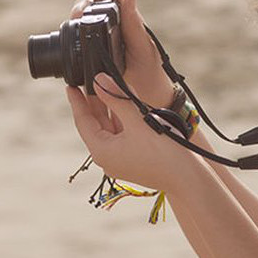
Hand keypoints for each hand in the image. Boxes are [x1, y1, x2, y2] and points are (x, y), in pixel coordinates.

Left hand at [66, 73, 201, 189]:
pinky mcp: (132, 160)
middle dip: (93, 103)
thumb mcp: (138, 120)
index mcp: (102, 151)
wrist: (187, 177)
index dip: (77, 102)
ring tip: (106, 89)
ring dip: (109, 110)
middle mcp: (107, 158)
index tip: (70, 85)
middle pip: (95, 125)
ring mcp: (120, 160)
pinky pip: (120, 136)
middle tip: (90, 81)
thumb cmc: (164, 151)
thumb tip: (99, 80)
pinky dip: (121, 120)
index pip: (83, 121)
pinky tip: (124, 105)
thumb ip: (117, 98)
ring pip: (109, 129)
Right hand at [71, 0, 174, 107]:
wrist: (149, 101)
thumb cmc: (150, 76)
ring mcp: (107, 39)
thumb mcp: (143, 51)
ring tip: (74, 25)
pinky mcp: (97, 52)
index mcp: (131, 22)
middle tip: (77, 17)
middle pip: (97, 4)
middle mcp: (119, 27)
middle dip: (83, 5)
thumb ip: (134, 26)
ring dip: (78, 18)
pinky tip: (72, 39)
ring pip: (88, 19)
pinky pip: (83, 37)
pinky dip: (75, 34)